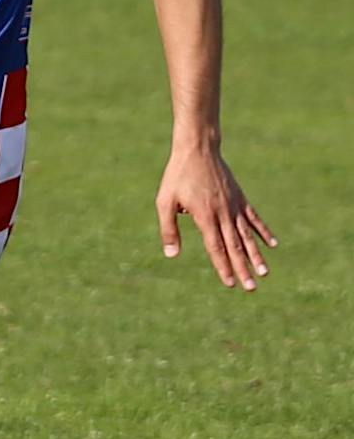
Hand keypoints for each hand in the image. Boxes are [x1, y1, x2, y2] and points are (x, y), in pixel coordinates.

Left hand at [156, 144, 276, 291]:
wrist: (198, 150)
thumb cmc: (178, 176)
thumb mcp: (165, 202)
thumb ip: (169, 229)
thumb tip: (172, 255)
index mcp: (205, 216)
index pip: (216, 247)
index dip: (223, 266)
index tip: (230, 283)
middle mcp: (223, 214)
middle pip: (235, 246)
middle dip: (242, 269)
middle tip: (251, 288)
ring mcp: (234, 206)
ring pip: (248, 236)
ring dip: (256, 256)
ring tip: (264, 273)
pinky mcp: (240, 198)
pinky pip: (254, 219)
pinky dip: (263, 232)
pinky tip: (273, 245)